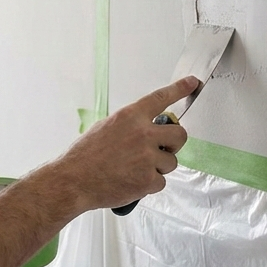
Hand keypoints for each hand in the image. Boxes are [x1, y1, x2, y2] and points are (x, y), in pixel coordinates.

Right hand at [49, 77, 197, 210]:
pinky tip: (131, 182)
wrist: (73, 181)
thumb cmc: (84, 156)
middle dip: (174, 143)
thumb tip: (147, 131)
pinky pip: (161, 181)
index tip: (192, 82)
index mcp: (130, 117)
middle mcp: (142, 134)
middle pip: (180, 135)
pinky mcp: (148, 180)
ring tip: (134, 170)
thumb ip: (129, 126)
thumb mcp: (104, 128)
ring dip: (158, 167)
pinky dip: (149, 184)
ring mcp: (147, 158)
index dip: (179, 89)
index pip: (160, 98)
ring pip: (171, 162)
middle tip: (162, 150)